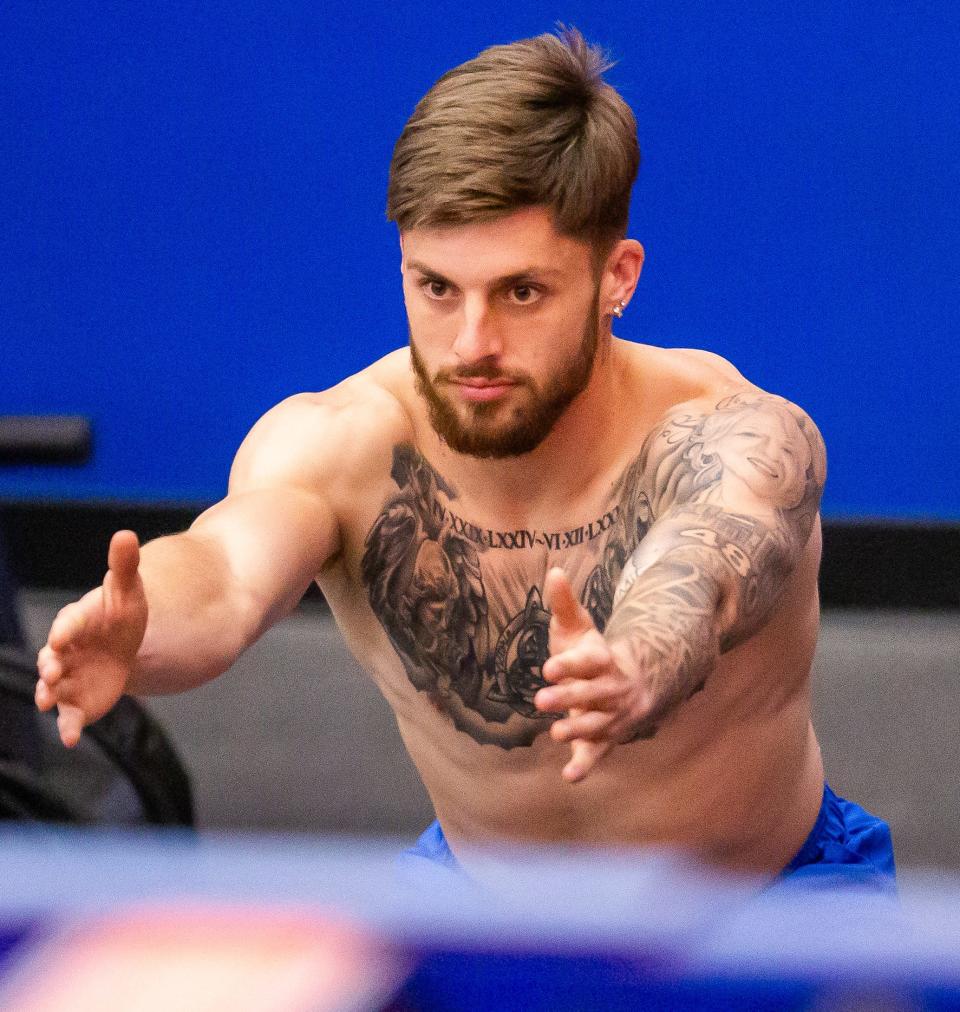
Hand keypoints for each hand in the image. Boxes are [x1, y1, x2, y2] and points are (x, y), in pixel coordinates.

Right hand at [35, 530, 147, 746]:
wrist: (123, 646)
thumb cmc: (120, 614)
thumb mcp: (128, 590)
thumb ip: (124, 566)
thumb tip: (125, 534)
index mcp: (76, 624)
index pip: (68, 625)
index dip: (66, 630)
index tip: (63, 637)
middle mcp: (64, 653)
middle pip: (51, 659)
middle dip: (50, 665)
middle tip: (52, 671)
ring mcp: (69, 679)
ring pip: (53, 689)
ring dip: (48, 694)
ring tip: (47, 701)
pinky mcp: (78, 702)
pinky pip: (70, 717)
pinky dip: (68, 728)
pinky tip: (71, 739)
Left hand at [535, 567, 649, 782]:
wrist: (629, 684)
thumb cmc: (592, 653)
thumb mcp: (580, 627)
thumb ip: (565, 604)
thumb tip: (553, 571)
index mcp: (603, 660)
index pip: (589, 662)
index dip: (569, 665)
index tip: (546, 667)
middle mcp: (610, 689)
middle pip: (591, 694)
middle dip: (568, 698)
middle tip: (540, 699)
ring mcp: (609, 716)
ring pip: (596, 725)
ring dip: (577, 731)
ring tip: (555, 734)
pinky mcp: (604, 739)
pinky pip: (597, 754)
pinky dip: (586, 765)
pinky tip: (570, 776)